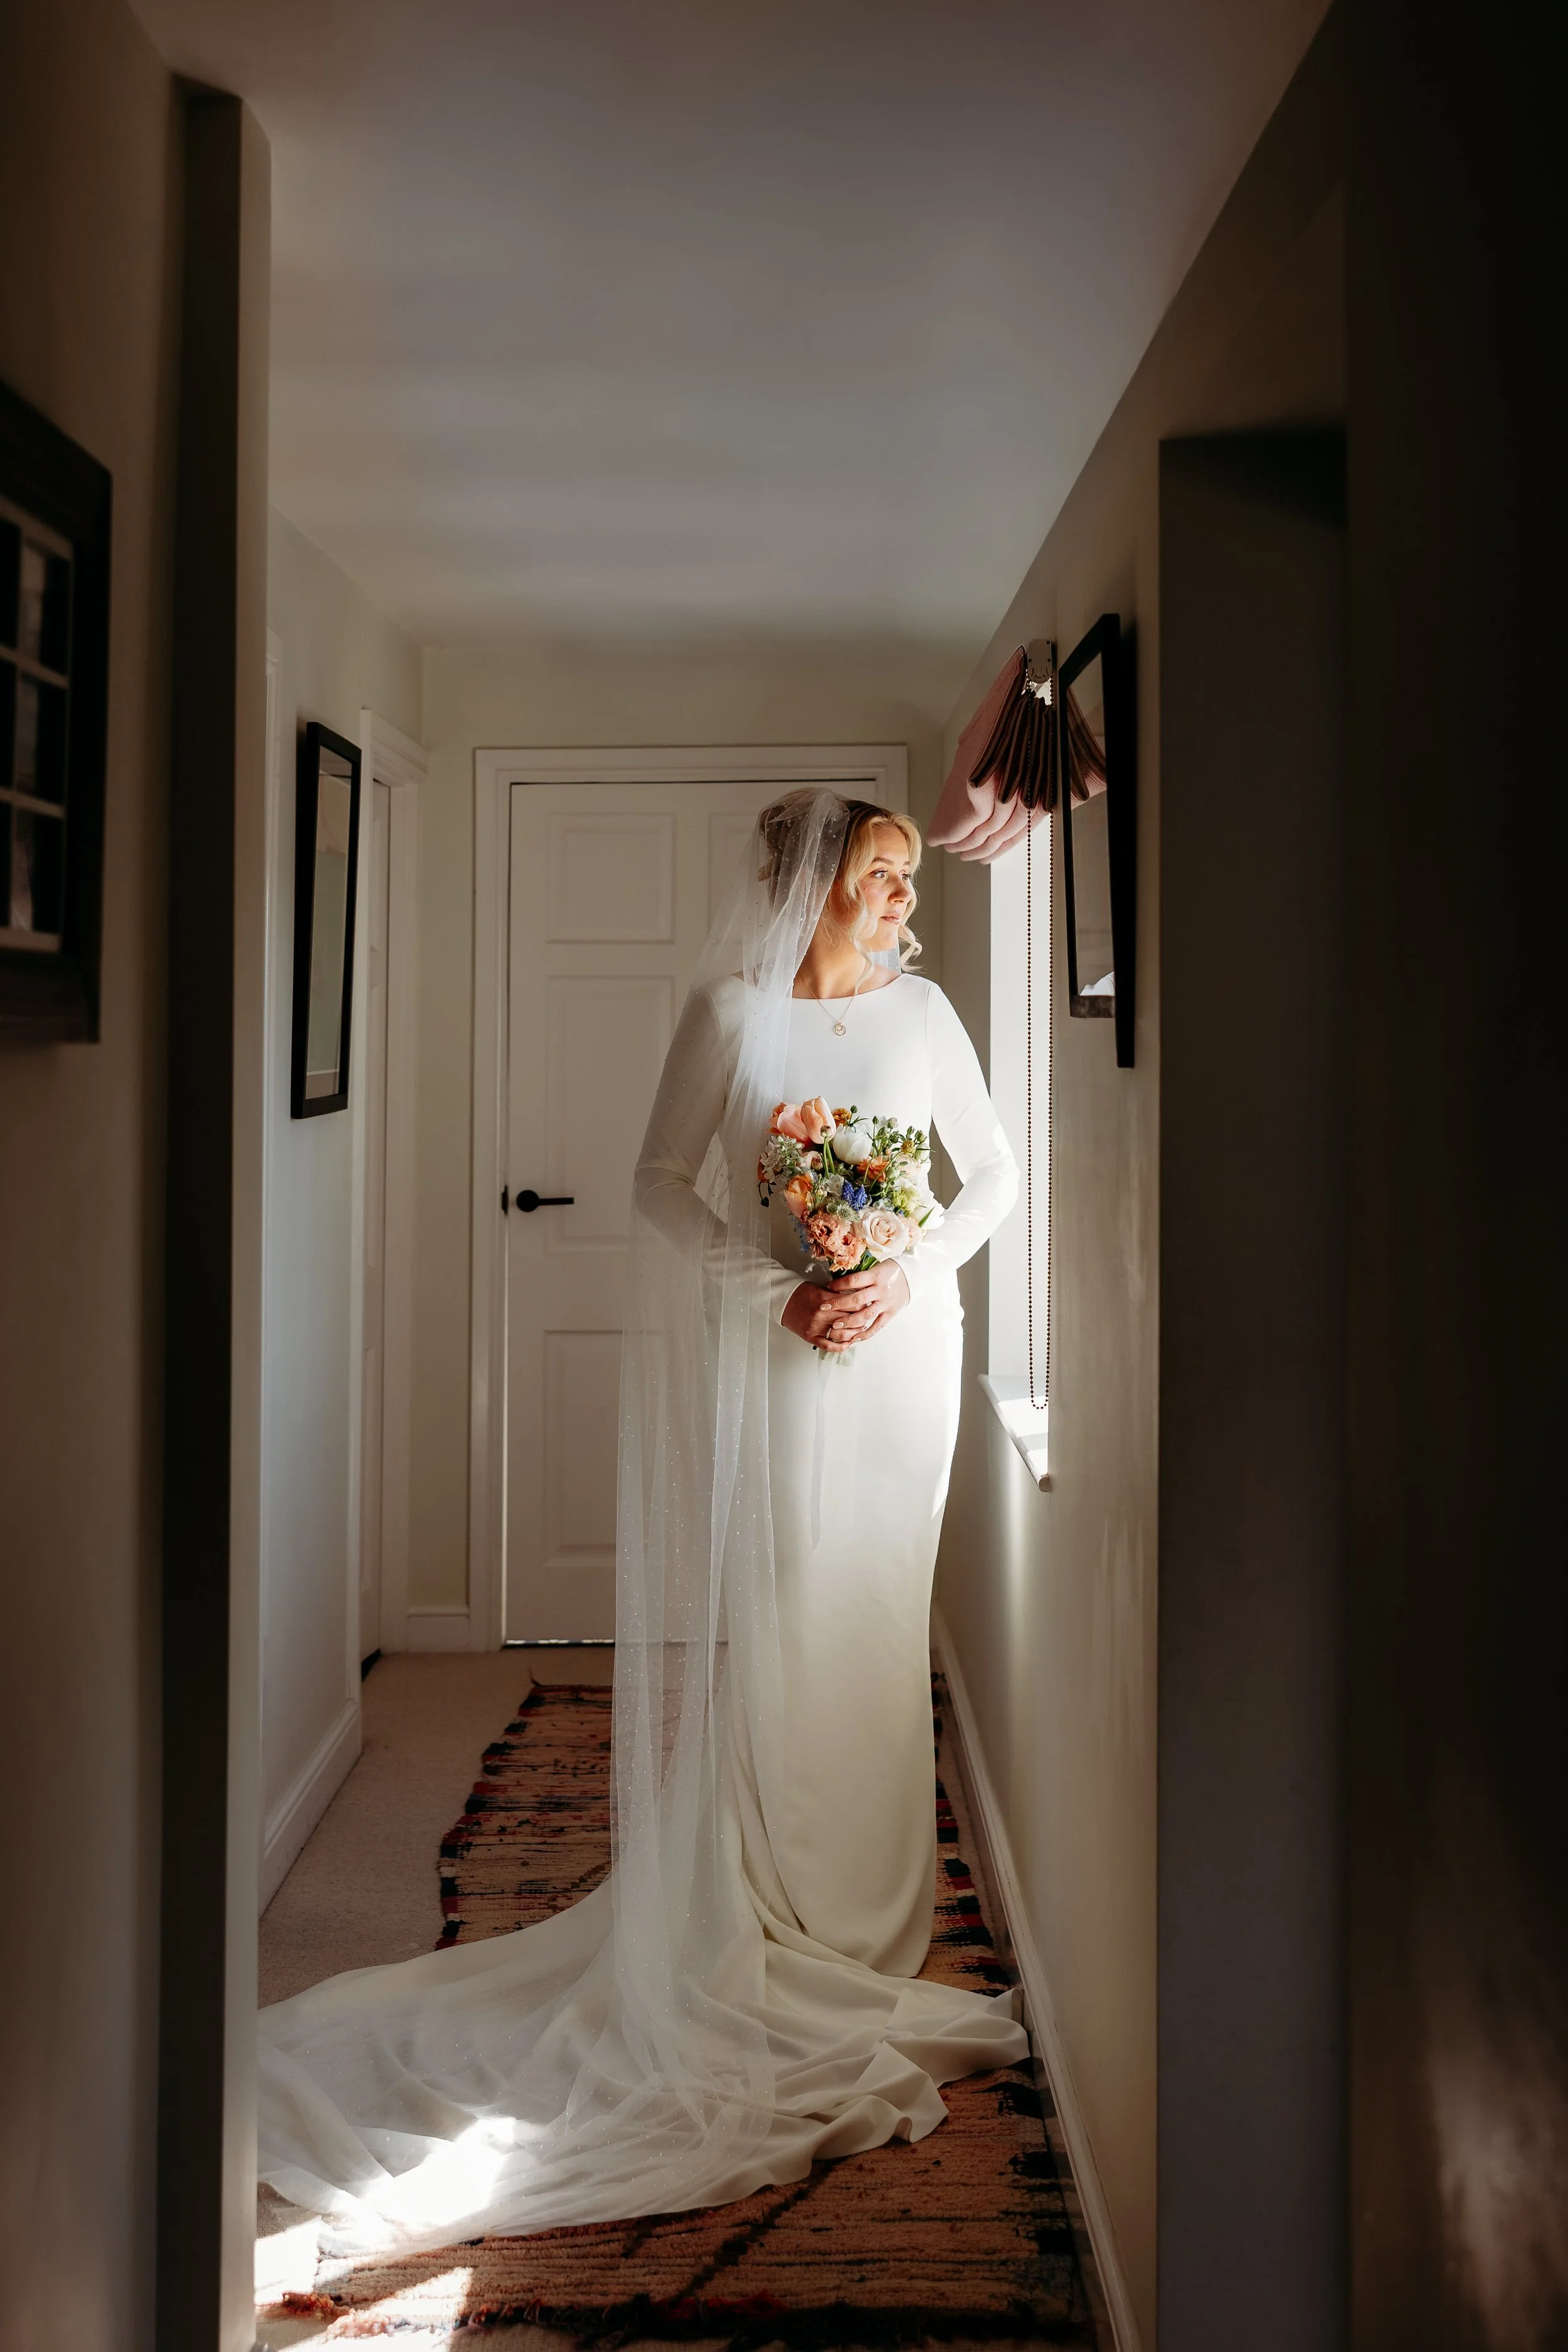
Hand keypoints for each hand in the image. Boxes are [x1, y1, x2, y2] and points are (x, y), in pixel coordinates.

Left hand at [781, 1262, 909, 1350]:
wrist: (911, 1277)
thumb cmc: (889, 1270)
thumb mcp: (875, 1266)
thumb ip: (860, 1274)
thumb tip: (837, 1280)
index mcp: (876, 1276)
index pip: (854, 1280)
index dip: (839, 1284)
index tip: (827, 1288)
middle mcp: (881, 1290)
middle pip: (857, 1299)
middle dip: (838, 1304)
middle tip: (823, 1308)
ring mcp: (886, 1303)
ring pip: (866, 1315)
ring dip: (849, 1322)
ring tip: (835, 1326)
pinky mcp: (891, 1313)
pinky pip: (877, 1326)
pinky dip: (865, 1333)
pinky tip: (854, 1338)